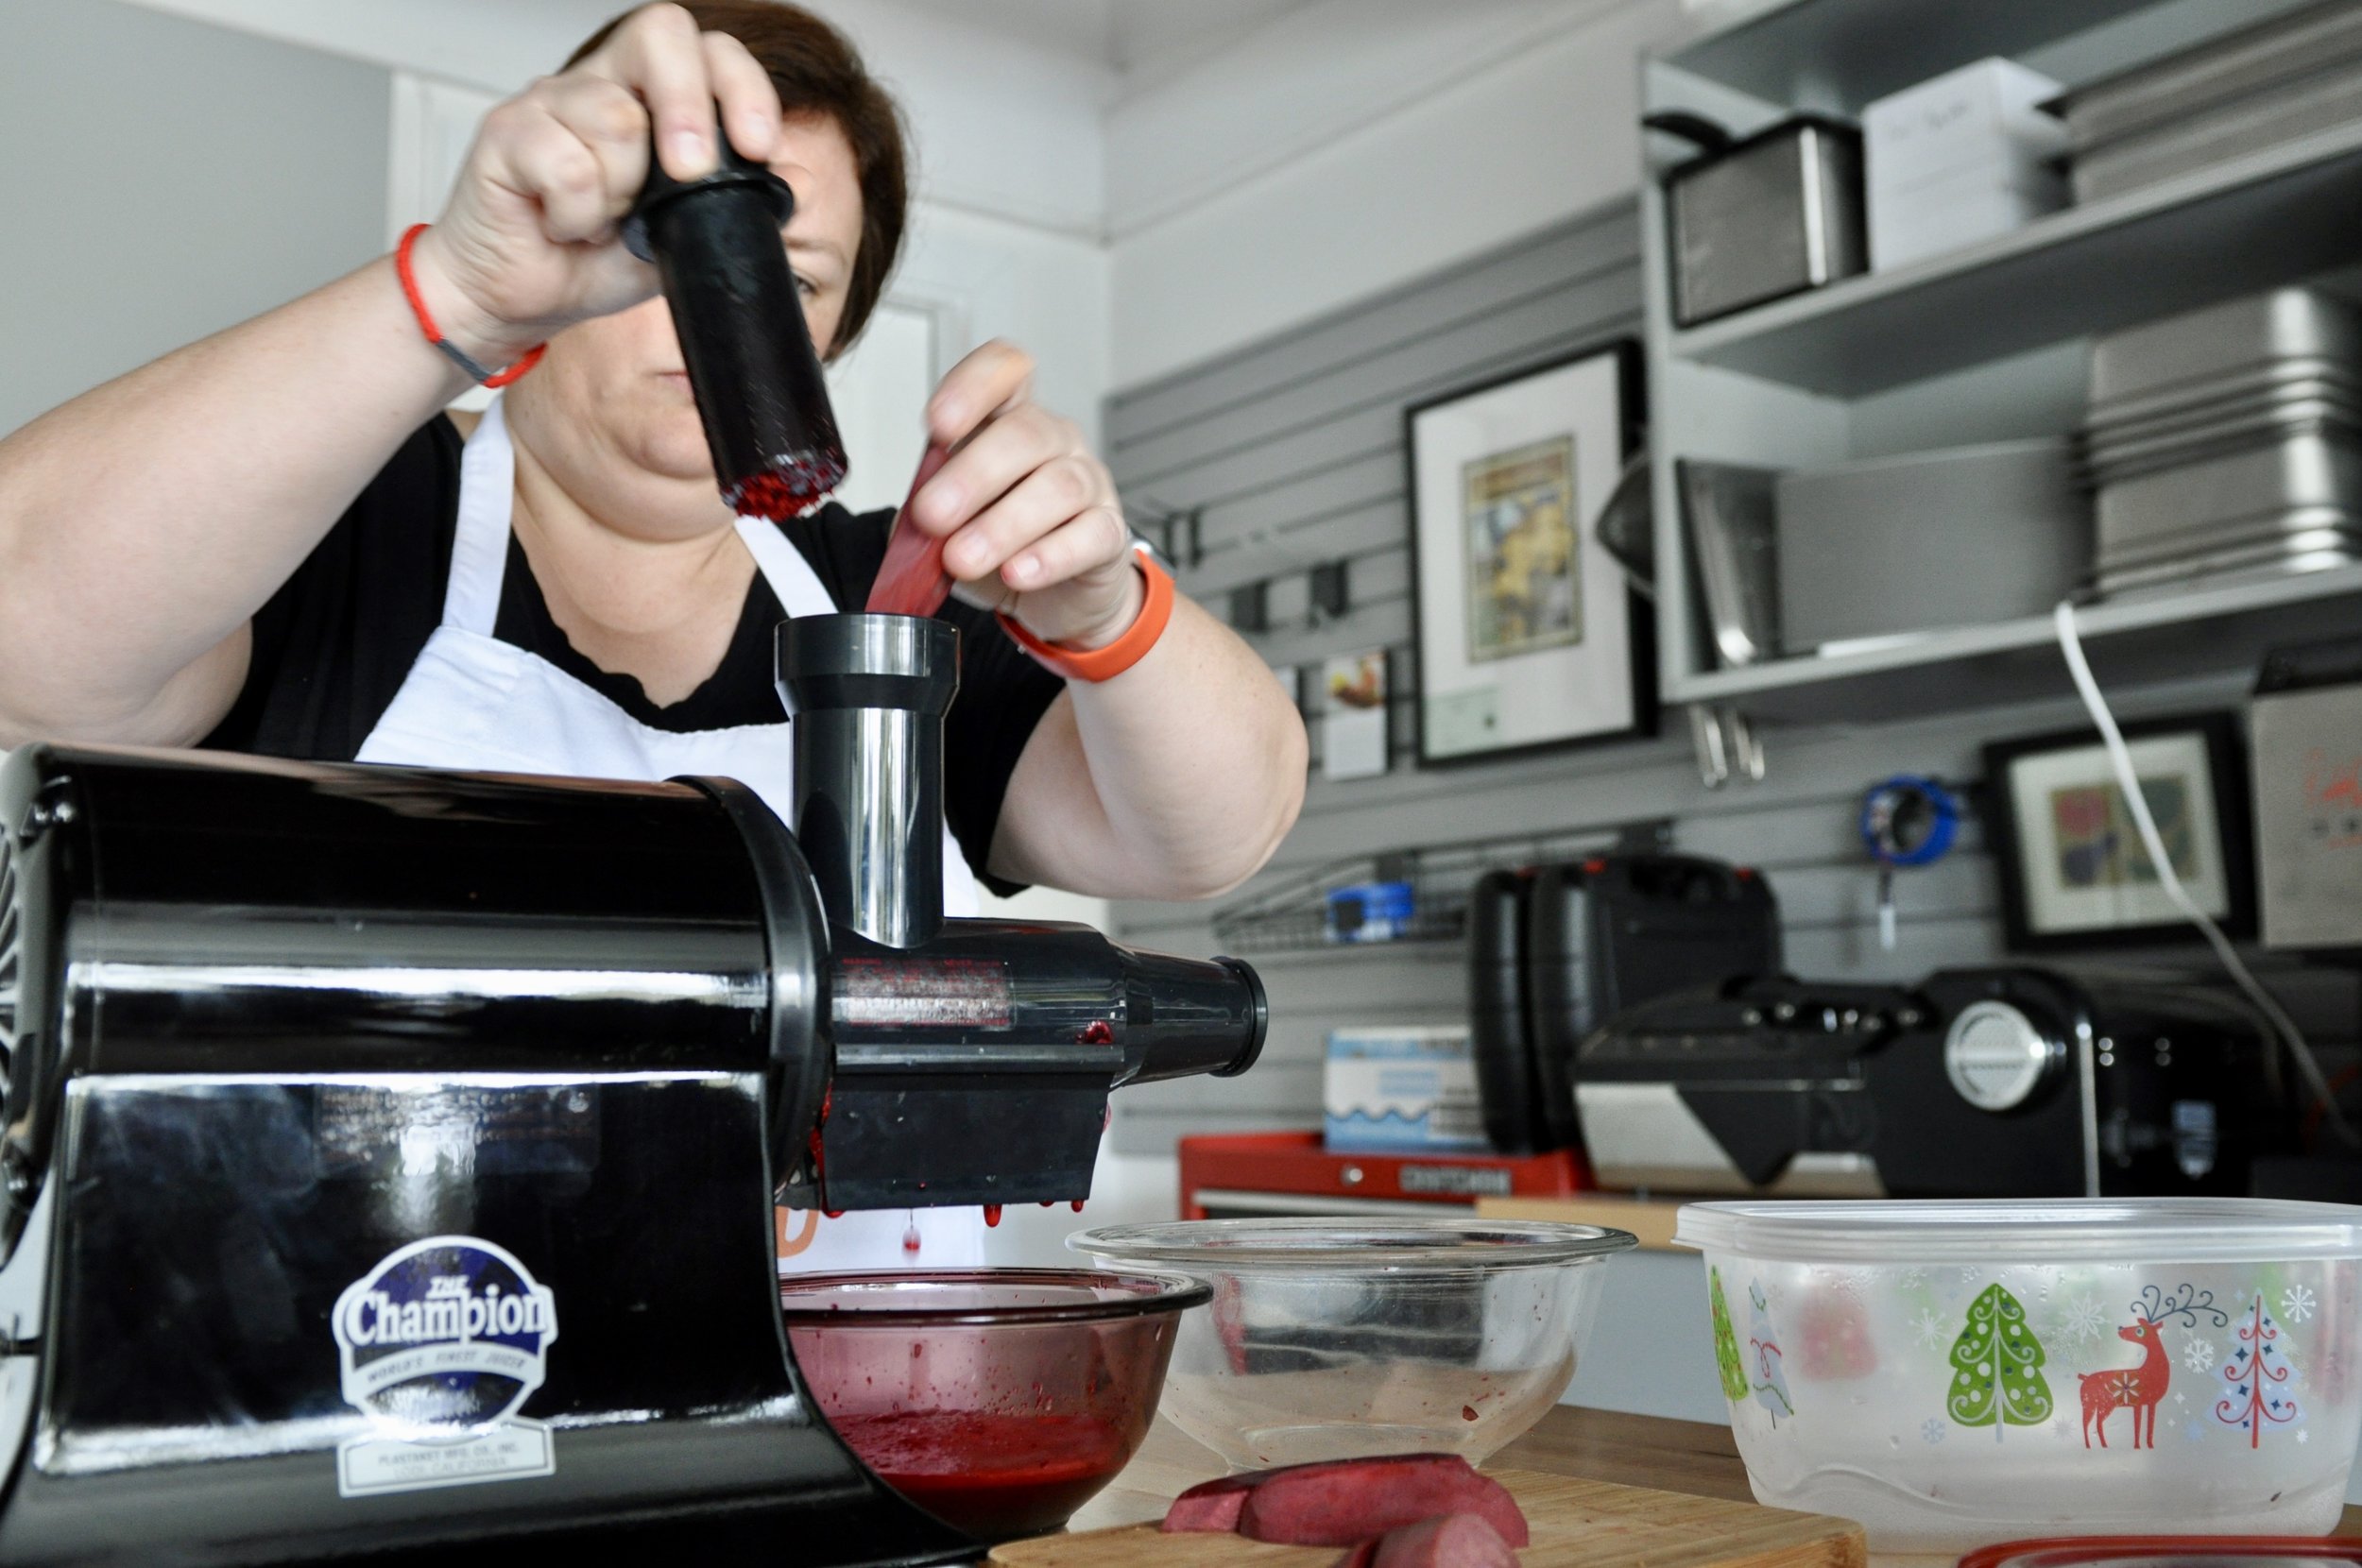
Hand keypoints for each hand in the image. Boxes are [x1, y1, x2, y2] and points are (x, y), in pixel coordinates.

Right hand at [407, 4, 783, 364]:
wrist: (516, 301)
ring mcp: (550, 100)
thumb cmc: (588, 262)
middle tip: (686, 175)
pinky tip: (561, 227)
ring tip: (596, 222)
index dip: (742, 86)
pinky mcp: (506, 130)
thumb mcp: (682, 239)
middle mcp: (600, 84)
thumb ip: (734, 206)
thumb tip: (797, 177)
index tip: (759, 146)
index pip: (707, 50)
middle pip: (661, 35)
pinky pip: (567, 164)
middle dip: (689, 107)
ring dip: (620, 191)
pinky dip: (576, 214)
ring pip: (616, 117)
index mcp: (648, 98)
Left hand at [915, 342, 1142, 648]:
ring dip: (1003, 525)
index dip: (973, 387)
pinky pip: (1089, 536)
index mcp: (1008, 420)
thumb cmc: (996, 543)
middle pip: (1025, 433)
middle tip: (933, 515)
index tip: (938, 425)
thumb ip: (929, 513)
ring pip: (1058, 486)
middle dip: (972, 475)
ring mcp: (1088, 483)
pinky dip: (1050, 557)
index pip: (1004, 371)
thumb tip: (911, 524)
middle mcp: (1054, 440)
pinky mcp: (1109, 534)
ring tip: (963, 559)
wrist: (1050, 594)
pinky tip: (1017, 573)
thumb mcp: (950, 521)